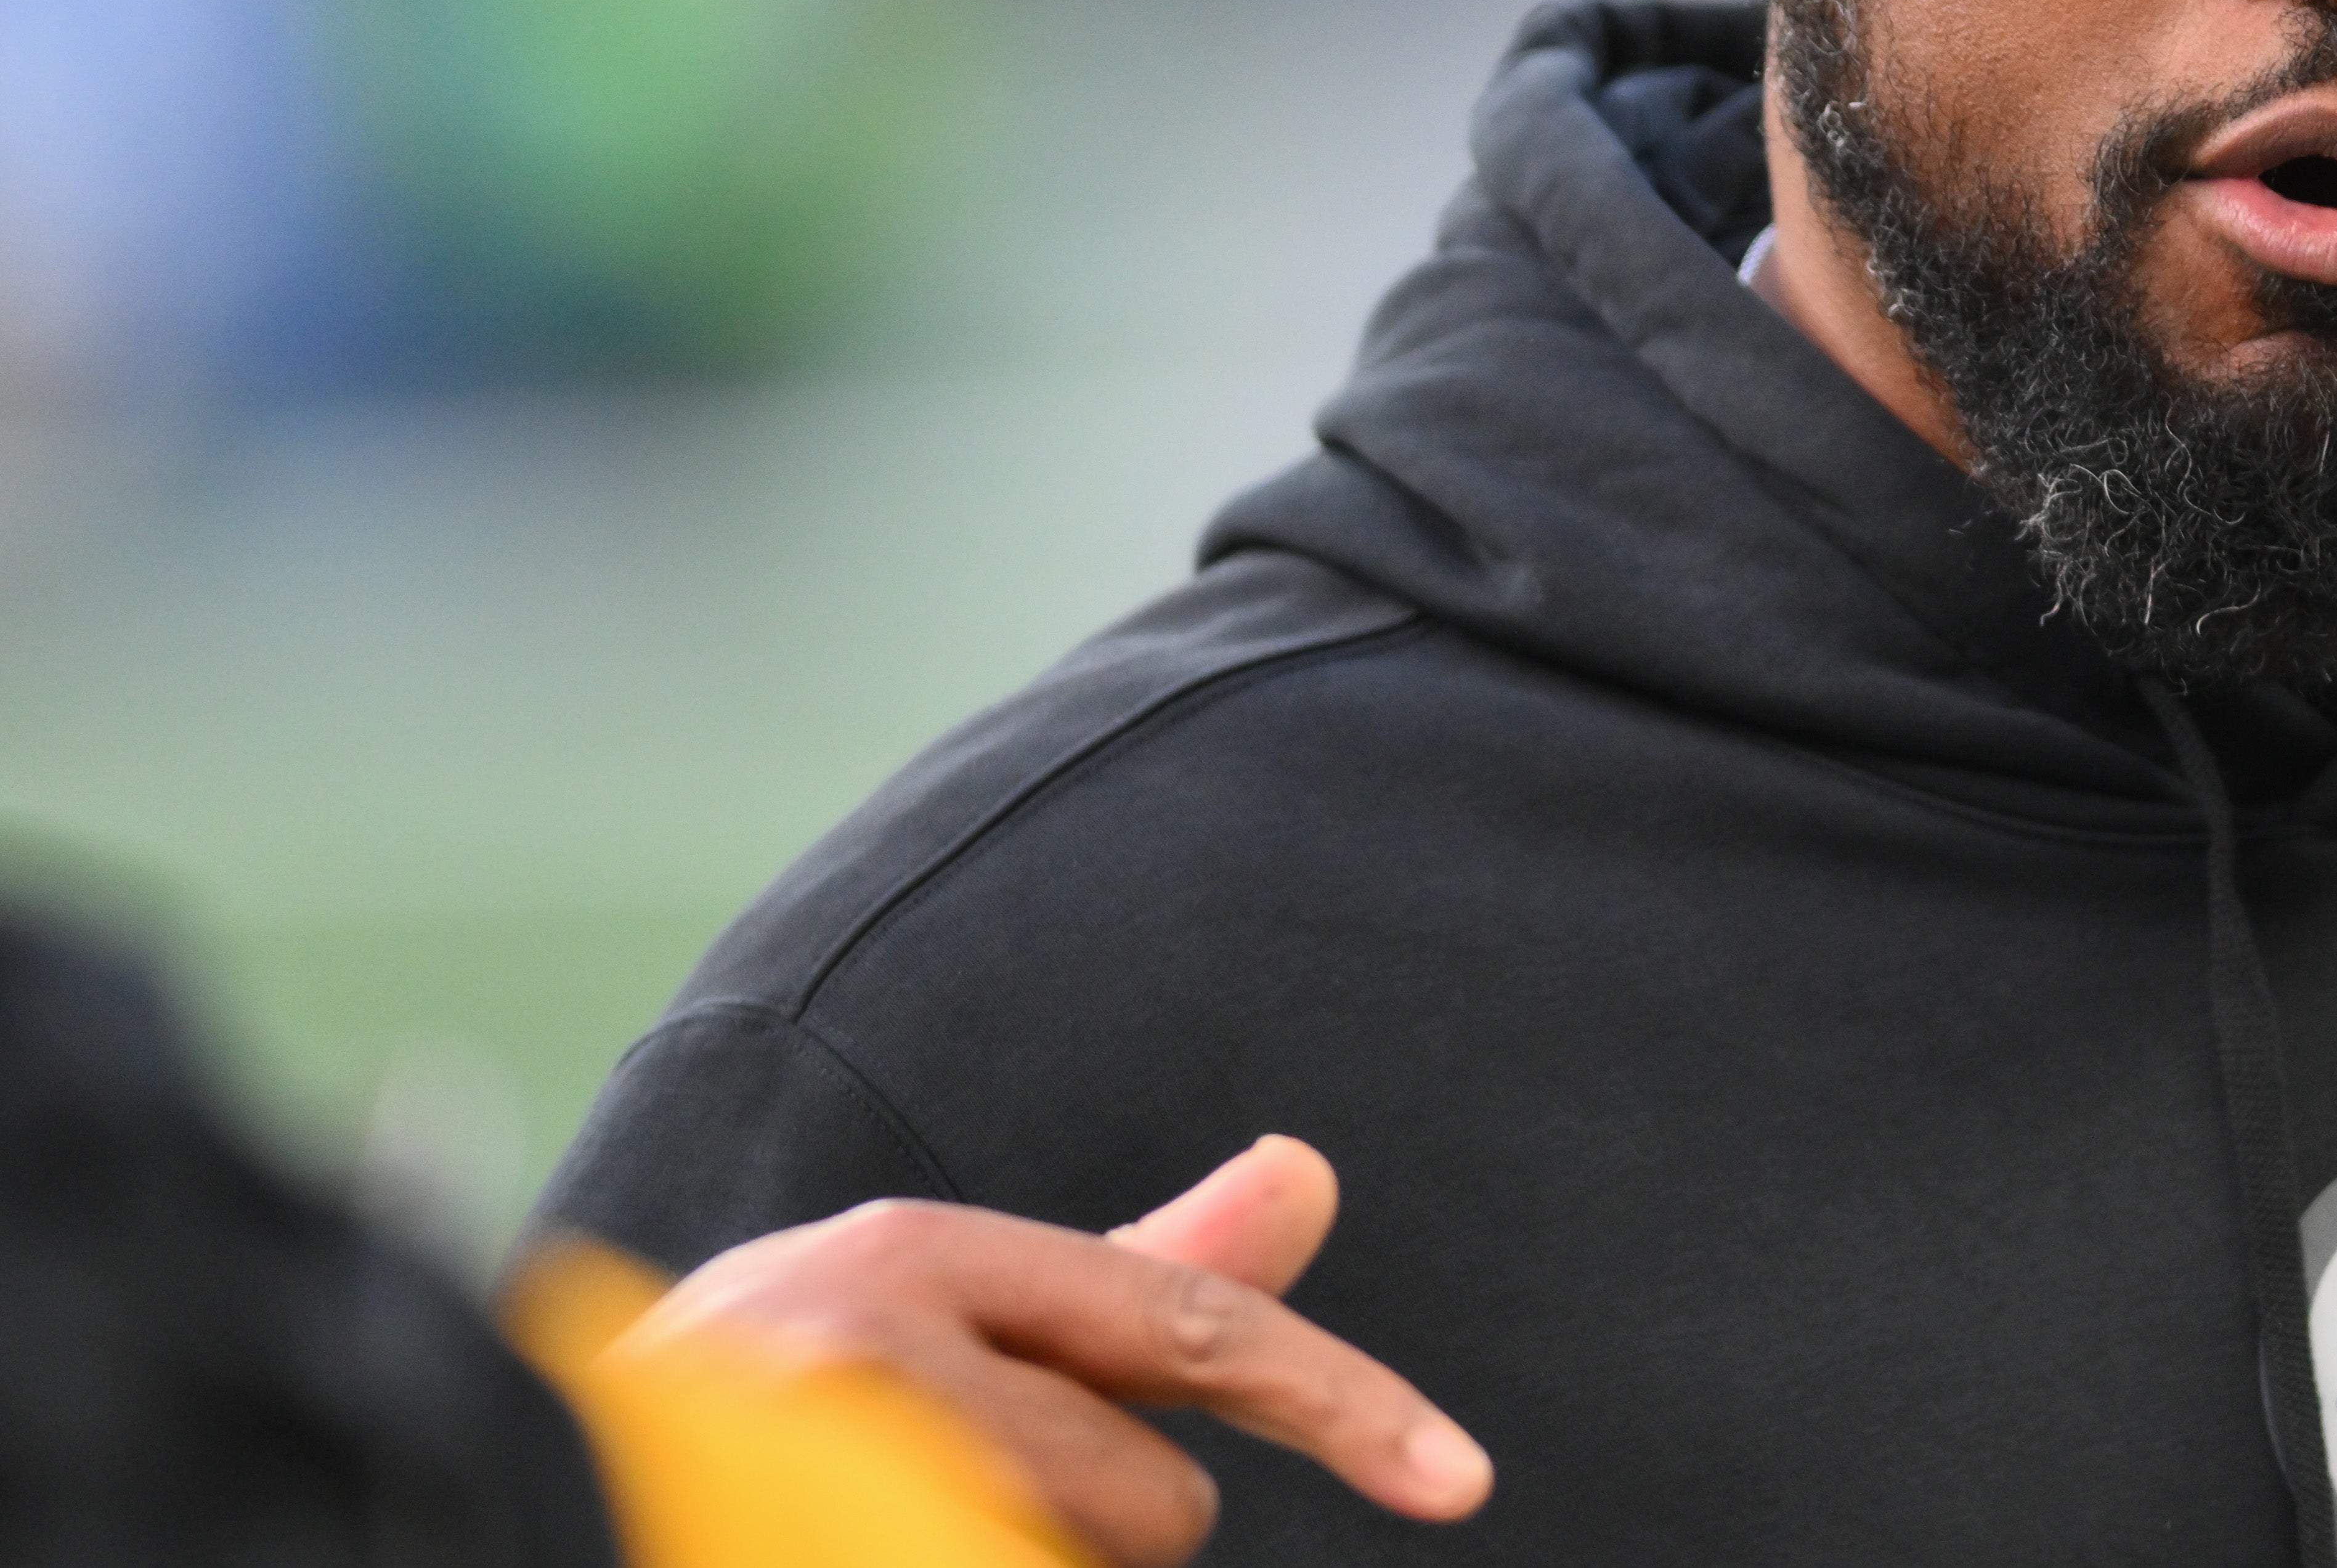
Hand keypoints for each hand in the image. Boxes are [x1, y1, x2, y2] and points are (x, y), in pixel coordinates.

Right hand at [620, 1137, 1488, 1564]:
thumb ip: (1127, 1284)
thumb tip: (1309, 1166)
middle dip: (1078, 1540)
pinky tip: (847, 1550)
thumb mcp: (930, 1321)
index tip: (1467, 1478)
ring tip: (868, 1540)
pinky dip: (972, 1566)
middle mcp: (862, 1346)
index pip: (1193, 1330)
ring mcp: (824, 1470)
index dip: (1348, 1402)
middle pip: (1146, 1507)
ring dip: (1010, 1567)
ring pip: (1075, 1564)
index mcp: (908, 1260)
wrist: (511, 1508)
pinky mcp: (814, 1540)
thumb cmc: (760, 1425)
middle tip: (914, 1518)